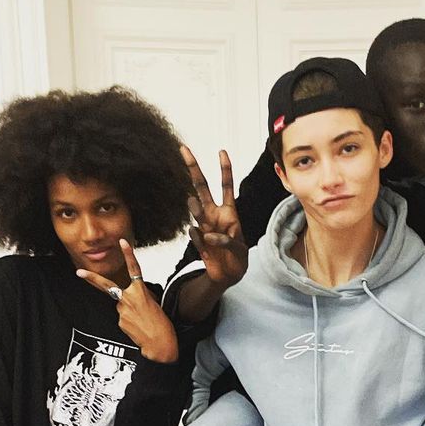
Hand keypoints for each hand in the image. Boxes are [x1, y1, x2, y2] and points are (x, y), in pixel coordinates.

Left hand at [77, 239, 177, 362]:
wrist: (159, 344)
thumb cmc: (162, 325)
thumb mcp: (157, 304)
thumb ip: (143, 296)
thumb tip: (136, 297)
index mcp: (140, 292)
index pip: (134, 269)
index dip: (128, 254)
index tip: (123, 243)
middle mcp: (128, 299)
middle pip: (107, 286)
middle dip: (91, 278)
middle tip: (79, 272)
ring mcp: (121, 311)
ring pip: (121, 306)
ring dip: (129, 311)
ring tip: (142, 321)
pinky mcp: (119, 321)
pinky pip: (123, 317)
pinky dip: (129, 321)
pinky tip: (138, 327)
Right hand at [180, 145, 247, 290]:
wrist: (228, 276)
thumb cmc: (238, 258)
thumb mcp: (240, 249)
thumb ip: (228, 239)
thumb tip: (206, 234)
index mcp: (229, 212)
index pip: (226, 186)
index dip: (224, 169)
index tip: (221, 151)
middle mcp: (214, 215)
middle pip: (202, 187)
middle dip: (193, 168)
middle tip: (184, 149)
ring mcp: (204, 226)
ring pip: (195, 207)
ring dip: (194, 207)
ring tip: (194, 206)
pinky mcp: (198, 240)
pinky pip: (194, 234)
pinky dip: (200, 238)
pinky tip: (207, 245)